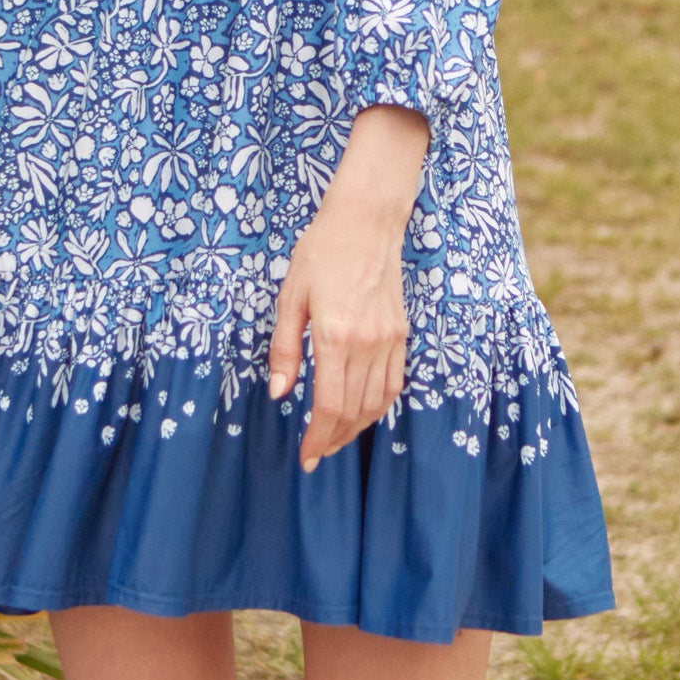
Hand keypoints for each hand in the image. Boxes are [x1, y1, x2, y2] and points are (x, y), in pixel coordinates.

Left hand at [267, 103, 428, 471]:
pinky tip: (363, 410)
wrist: (366, 221)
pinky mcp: (400, 333)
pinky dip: (379, 406)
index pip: (329, 406)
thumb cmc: (321, 252)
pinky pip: (394, 383)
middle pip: (353, 412)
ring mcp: (388, 340)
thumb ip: (284, 347)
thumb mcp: (290, 296)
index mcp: (335, 337)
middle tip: (317, 453)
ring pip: (377, 403)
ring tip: (336, 437)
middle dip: (334, 439)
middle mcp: (366, 345)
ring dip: (357, 428)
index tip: (306, 457)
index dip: (318, 439)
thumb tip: (279, 393)